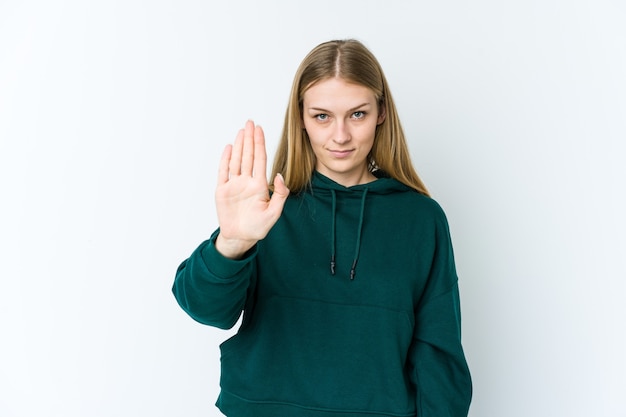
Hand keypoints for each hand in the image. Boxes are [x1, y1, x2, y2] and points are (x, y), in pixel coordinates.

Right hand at [214, 120, 288, 258]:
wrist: (241, 238)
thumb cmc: (258, 227)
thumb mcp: (274, 213)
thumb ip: (280, 194)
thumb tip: (279, 175)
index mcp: (259, 185)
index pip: (260, 159)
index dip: (260, 144)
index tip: (260, 130)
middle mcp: (246, 182)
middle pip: (248, 155)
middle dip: (250, 139)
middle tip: (250, 122)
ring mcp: (234, 185)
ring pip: (236, 160)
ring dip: (239, 145)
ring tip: (241, 131)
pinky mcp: (222, 191)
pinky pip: (223, 172)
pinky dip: (225, 159)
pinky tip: (228, 147)